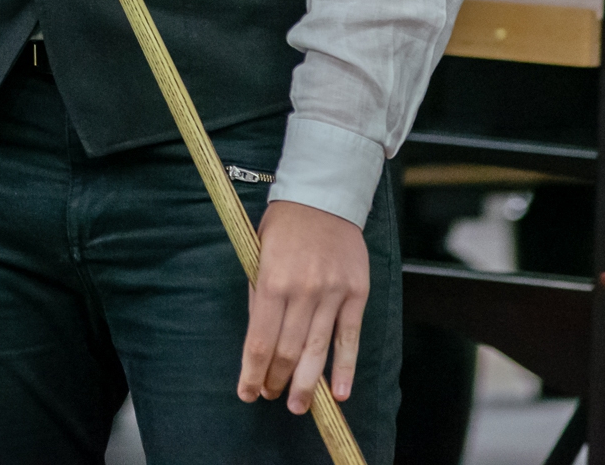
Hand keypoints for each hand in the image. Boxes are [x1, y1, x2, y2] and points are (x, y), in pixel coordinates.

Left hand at [240, 198, 370, 412]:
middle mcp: (303, 291)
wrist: (323, 198)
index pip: (259, 340)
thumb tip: (259, 341)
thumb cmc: (283, 227)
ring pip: (318, 350)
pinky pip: (350, 338)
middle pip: (288, 350)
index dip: (252, 371)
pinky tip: (341, 393)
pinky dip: (346, 368)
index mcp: (272, 281)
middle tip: (270, 397)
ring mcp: (332, 294)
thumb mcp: (257, 255)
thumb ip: (259, 297)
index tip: (247, 392)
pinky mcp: (357, 294)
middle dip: (277, 380)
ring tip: (299, 406)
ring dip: (308, 384)